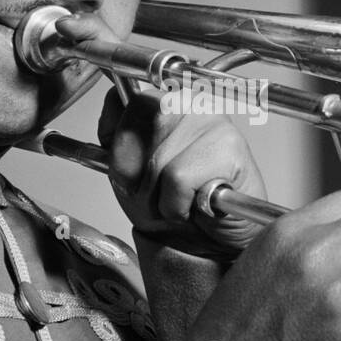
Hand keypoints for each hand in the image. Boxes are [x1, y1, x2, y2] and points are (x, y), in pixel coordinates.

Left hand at [95, 79, 268, 257]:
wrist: (214, 240)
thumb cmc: (176, 202)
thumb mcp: (130, 170)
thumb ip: (117, 137)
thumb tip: (112, 110)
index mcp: (165, 100)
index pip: (118, 103)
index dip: (118, 151)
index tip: (135, 172)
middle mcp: (189, 101)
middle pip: (132, 136)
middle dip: (137, 179)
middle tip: (161, 192)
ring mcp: (211, 120)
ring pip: (156, 163)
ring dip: (159, 198)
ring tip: (181, 200)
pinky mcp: (228, 147)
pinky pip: (178, 180)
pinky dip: (178, 206)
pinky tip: (197, 205)